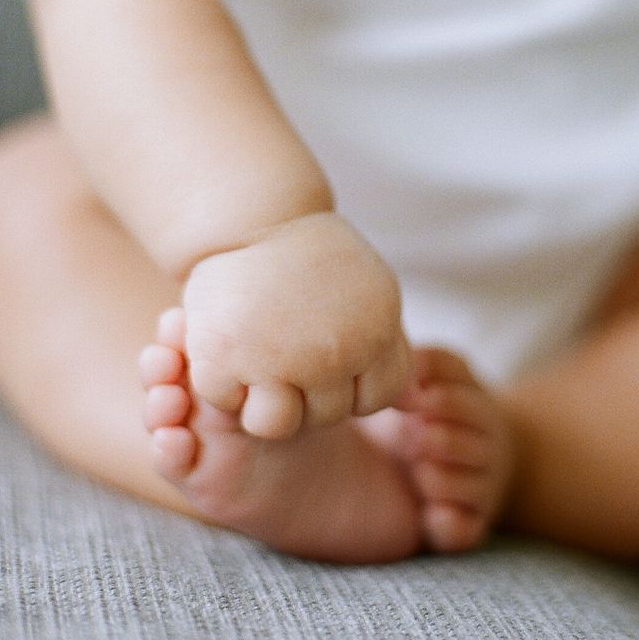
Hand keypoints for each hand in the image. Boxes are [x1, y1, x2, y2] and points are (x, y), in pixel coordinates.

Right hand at [179, 212, 411, 438]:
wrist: (251, 215)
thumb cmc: (311, 258)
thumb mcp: (371, 290)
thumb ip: (387, 343)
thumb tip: (417, 403)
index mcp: (375, 332)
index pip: (377, 398)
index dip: (352, 386)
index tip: (330, 356)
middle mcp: (332, 352)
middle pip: (326, 415)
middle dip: (306, 394)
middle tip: (284, 351)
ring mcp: (276, 358)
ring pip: (276, 424)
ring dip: (263, 401)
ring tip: (254, 359)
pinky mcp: (222, 359)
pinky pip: (227, 404)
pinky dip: (221, 385)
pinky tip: (226, 349)